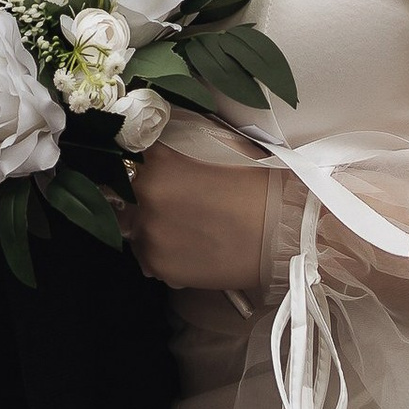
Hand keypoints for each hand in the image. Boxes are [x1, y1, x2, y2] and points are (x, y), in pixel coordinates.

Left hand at [128, 149, 273, 292]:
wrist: (283, 232)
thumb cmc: (258, 186)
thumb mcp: (219, 149)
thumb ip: (183, 147)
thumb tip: (164, 142)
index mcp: (159, 162)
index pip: (130, 155)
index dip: (143, 160)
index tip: (151, 165)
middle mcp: (146, 196)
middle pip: (126, 192)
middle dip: (144, 194)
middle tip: (174, 200)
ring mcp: (149, 234)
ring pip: (132, 227)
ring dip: (149, 224)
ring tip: (183, 226)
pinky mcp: (158, 265)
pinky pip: (146, 255)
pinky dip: (160, 251)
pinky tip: (188, 246)